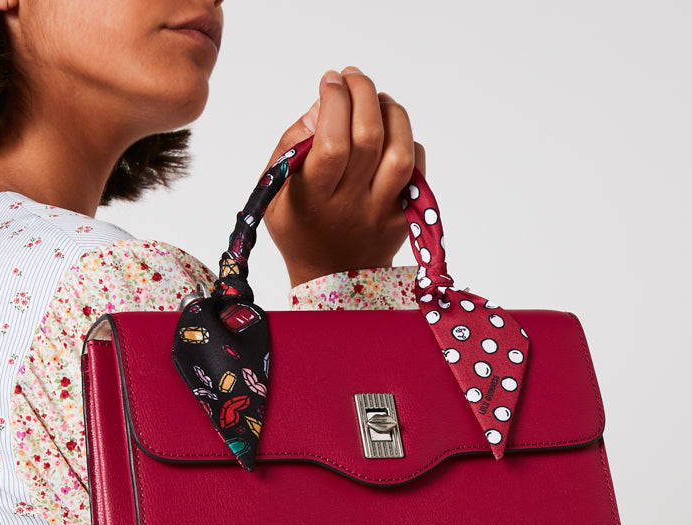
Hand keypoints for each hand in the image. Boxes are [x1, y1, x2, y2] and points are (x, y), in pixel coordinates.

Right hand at [264, 68, 425, 288]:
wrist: (331, 279)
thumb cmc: (299, 227)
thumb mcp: (275, 192)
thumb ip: (289, 147)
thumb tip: (318, 108)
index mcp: (312, 200)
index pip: (332, 142)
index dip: (334, 102)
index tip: (329, 82)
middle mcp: (350, 207)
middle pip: (369, 137)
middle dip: (362, 93)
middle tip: (352, 77)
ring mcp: (381, 212)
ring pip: (400, 150)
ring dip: (391, 112)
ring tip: (377, 100)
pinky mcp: (404, 215)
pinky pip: (416, 167)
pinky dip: (407, 139)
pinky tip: (389, 132)